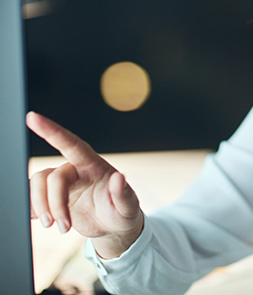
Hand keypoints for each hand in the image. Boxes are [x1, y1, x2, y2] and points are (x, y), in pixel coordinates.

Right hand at [27, 112, 142, 257]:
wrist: (113, 227)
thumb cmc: (123, 212)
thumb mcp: (129, 206)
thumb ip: (124, 193)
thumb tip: (119, 177)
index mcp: (94, 166)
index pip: (71, 144)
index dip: (52, 130)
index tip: (33, 117)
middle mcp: (76, 170)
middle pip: (52, 177)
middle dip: (54, 204)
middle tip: (63, 226)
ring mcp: (63, 183)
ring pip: (38, 184)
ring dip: (42, 207)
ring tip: (57, 226)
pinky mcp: (52, 196)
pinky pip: (33, 196)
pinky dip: (32, 208)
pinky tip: (39, 219)